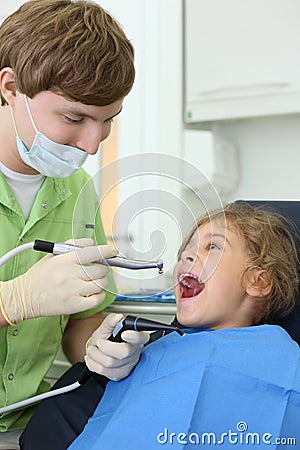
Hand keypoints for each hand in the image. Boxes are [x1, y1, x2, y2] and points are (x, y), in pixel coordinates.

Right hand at [0, 239, 117, 323]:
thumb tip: (92, 243)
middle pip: (100, 269)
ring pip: (101, 284)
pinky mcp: (74, 305)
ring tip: (93, 281)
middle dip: (103, 268)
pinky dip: (99, 295)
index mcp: (64, 260)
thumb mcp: (52, 255)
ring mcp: (72, 291)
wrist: (23, 297)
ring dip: (101, 282)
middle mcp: (69, 275)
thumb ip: (73, 245)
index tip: (113, 251)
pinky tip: (92, 292)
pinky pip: (97, 299)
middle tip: (98, 269)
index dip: (107, 251)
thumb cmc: (39, 276)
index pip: (92, 252)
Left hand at [85, 313, 149, 380]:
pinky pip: (104, 371)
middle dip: (106, 347)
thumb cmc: (105, 338)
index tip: (124, 334)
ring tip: (92, 350)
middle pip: (124, 352)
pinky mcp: (120, 374)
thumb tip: (118, 317)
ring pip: (111, 363)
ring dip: (96, 355)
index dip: (133, 336)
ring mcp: (128, 364)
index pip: (140, 337)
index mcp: (136, 337)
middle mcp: (135, 351)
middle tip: (99, 343)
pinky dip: (93, 364)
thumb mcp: (106, 327)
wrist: (98, 351)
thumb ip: (111, 321)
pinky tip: (92, 358)